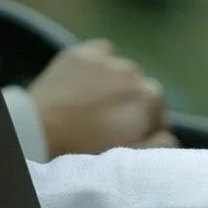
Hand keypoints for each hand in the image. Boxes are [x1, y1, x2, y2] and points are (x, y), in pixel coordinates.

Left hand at [28, 39, 177, 156]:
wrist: (38, 131)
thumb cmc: (87, 150)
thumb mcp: (131, 155)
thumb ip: (162, 144)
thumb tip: (170, 134)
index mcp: (151, 99)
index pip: (160, 115)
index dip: (145, 128)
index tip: (128, 137)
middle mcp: (134, 73)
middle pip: (142, 92)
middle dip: (132, 105)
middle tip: (110, 123)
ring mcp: (108, 59)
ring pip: (124, 73)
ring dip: (118, 85)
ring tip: (97, 103)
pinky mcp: (83, 52)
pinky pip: (104, 52)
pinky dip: (102, 64)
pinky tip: (89, 80)